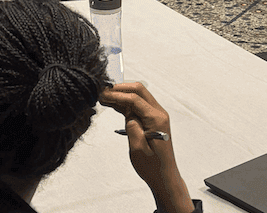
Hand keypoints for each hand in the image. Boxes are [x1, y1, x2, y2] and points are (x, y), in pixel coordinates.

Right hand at [99, 82, 193, 212]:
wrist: (164, 177)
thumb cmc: (153, 166)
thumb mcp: (138, 148)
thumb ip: (132, 126)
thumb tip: (127, 112)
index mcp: (156, 119)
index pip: (135, 99)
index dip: (117, 95)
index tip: (102, 95)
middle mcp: (158, 114)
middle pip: (138, 91)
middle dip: (120, 89)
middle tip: (102, 92)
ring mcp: (155, 116)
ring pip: (137, 96)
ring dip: (121, 95)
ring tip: (104, 97)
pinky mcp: (151, 120)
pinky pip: (137, 106)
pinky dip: (125, 103)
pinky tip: (112, 104)